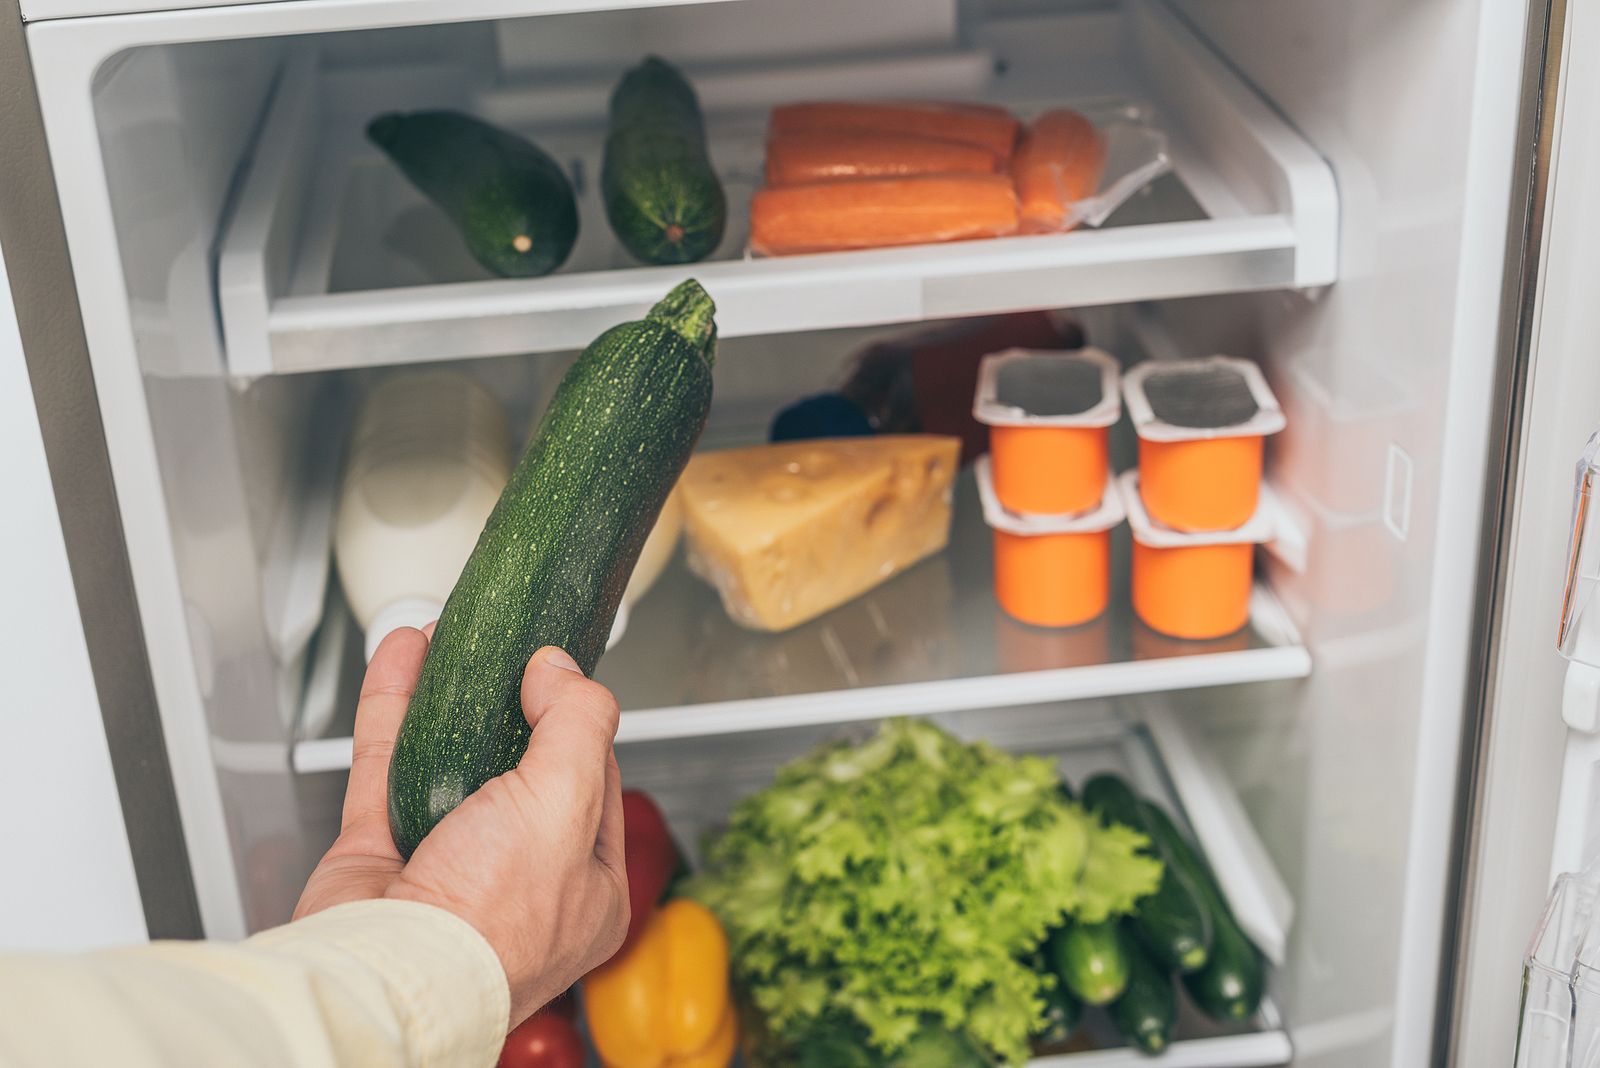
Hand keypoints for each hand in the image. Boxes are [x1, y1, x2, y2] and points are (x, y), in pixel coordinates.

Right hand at [294, 627, 629, 1025]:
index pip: (594, 784)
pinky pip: (387, 766)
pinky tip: (402, 657)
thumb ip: (578, 724)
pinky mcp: (380, 856)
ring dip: (446, 696)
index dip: (576, 722)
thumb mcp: (566, 801)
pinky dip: (393, 708)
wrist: (390, 974)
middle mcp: (517, 881)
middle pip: (517, 768)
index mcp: (586, 889)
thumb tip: (562, 670)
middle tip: (503, 649)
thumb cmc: (489, 918)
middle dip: (506, 703)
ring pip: (447, 761)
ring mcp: (445, 867)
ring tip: (449, 637)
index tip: (557, 672)